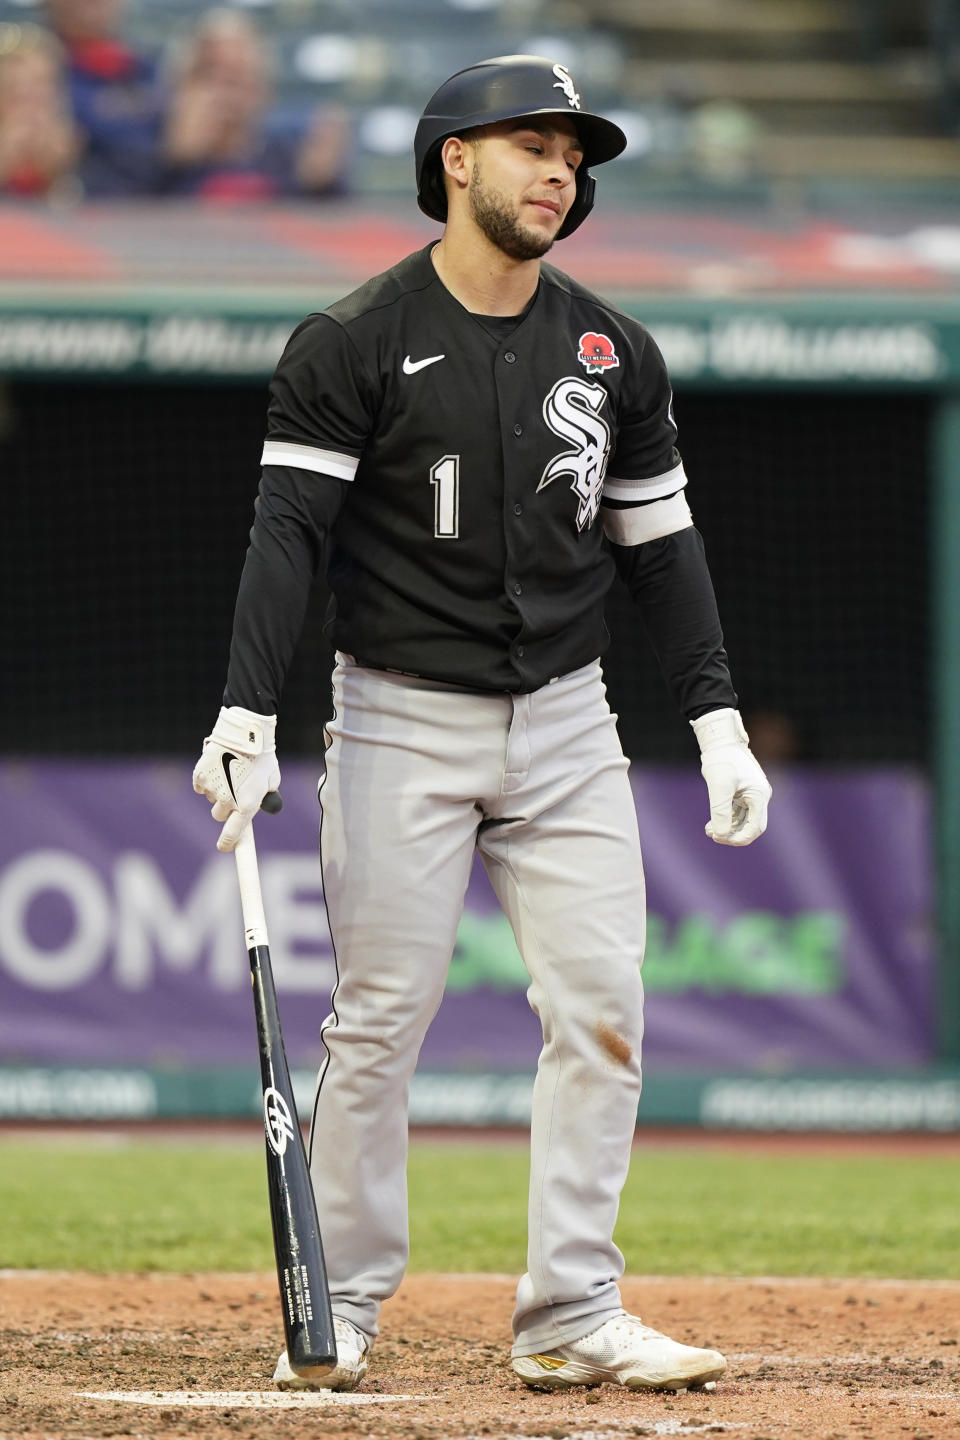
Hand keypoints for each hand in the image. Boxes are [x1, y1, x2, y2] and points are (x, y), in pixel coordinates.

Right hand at [192, 706, 280, 851]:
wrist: (246, 733)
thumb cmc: (262, 756)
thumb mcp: (271, 780)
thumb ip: (266, 796)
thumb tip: (260, 807)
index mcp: (246, 805)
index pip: (232, 835)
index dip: (228, 843)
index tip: (225, 847)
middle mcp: (227, 800)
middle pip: (219, 815)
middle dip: (226, 806)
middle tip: (234, 791)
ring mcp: (212, 788)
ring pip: (211, 798)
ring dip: (218, 790)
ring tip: (230, 771)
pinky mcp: (200, 775)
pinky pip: (201, 785)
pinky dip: (207, 779)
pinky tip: (218, 767)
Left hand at [691, 708, 770, 846]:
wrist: (720, 740)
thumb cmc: (721, 759)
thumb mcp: (718, 786)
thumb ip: (720, 811)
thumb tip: (720, 834)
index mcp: (759, 795)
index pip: (755, 828)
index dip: (739, 838)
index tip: (719, 838)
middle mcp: (759, 796)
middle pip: (752, 827)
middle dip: (733, 835)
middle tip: (714, 836)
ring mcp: (752, 794)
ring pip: (744, 821)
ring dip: (728, 828)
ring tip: (708, 830)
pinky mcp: (743, 792)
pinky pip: (738, 813)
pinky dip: (727, 820)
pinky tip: (711, 823)